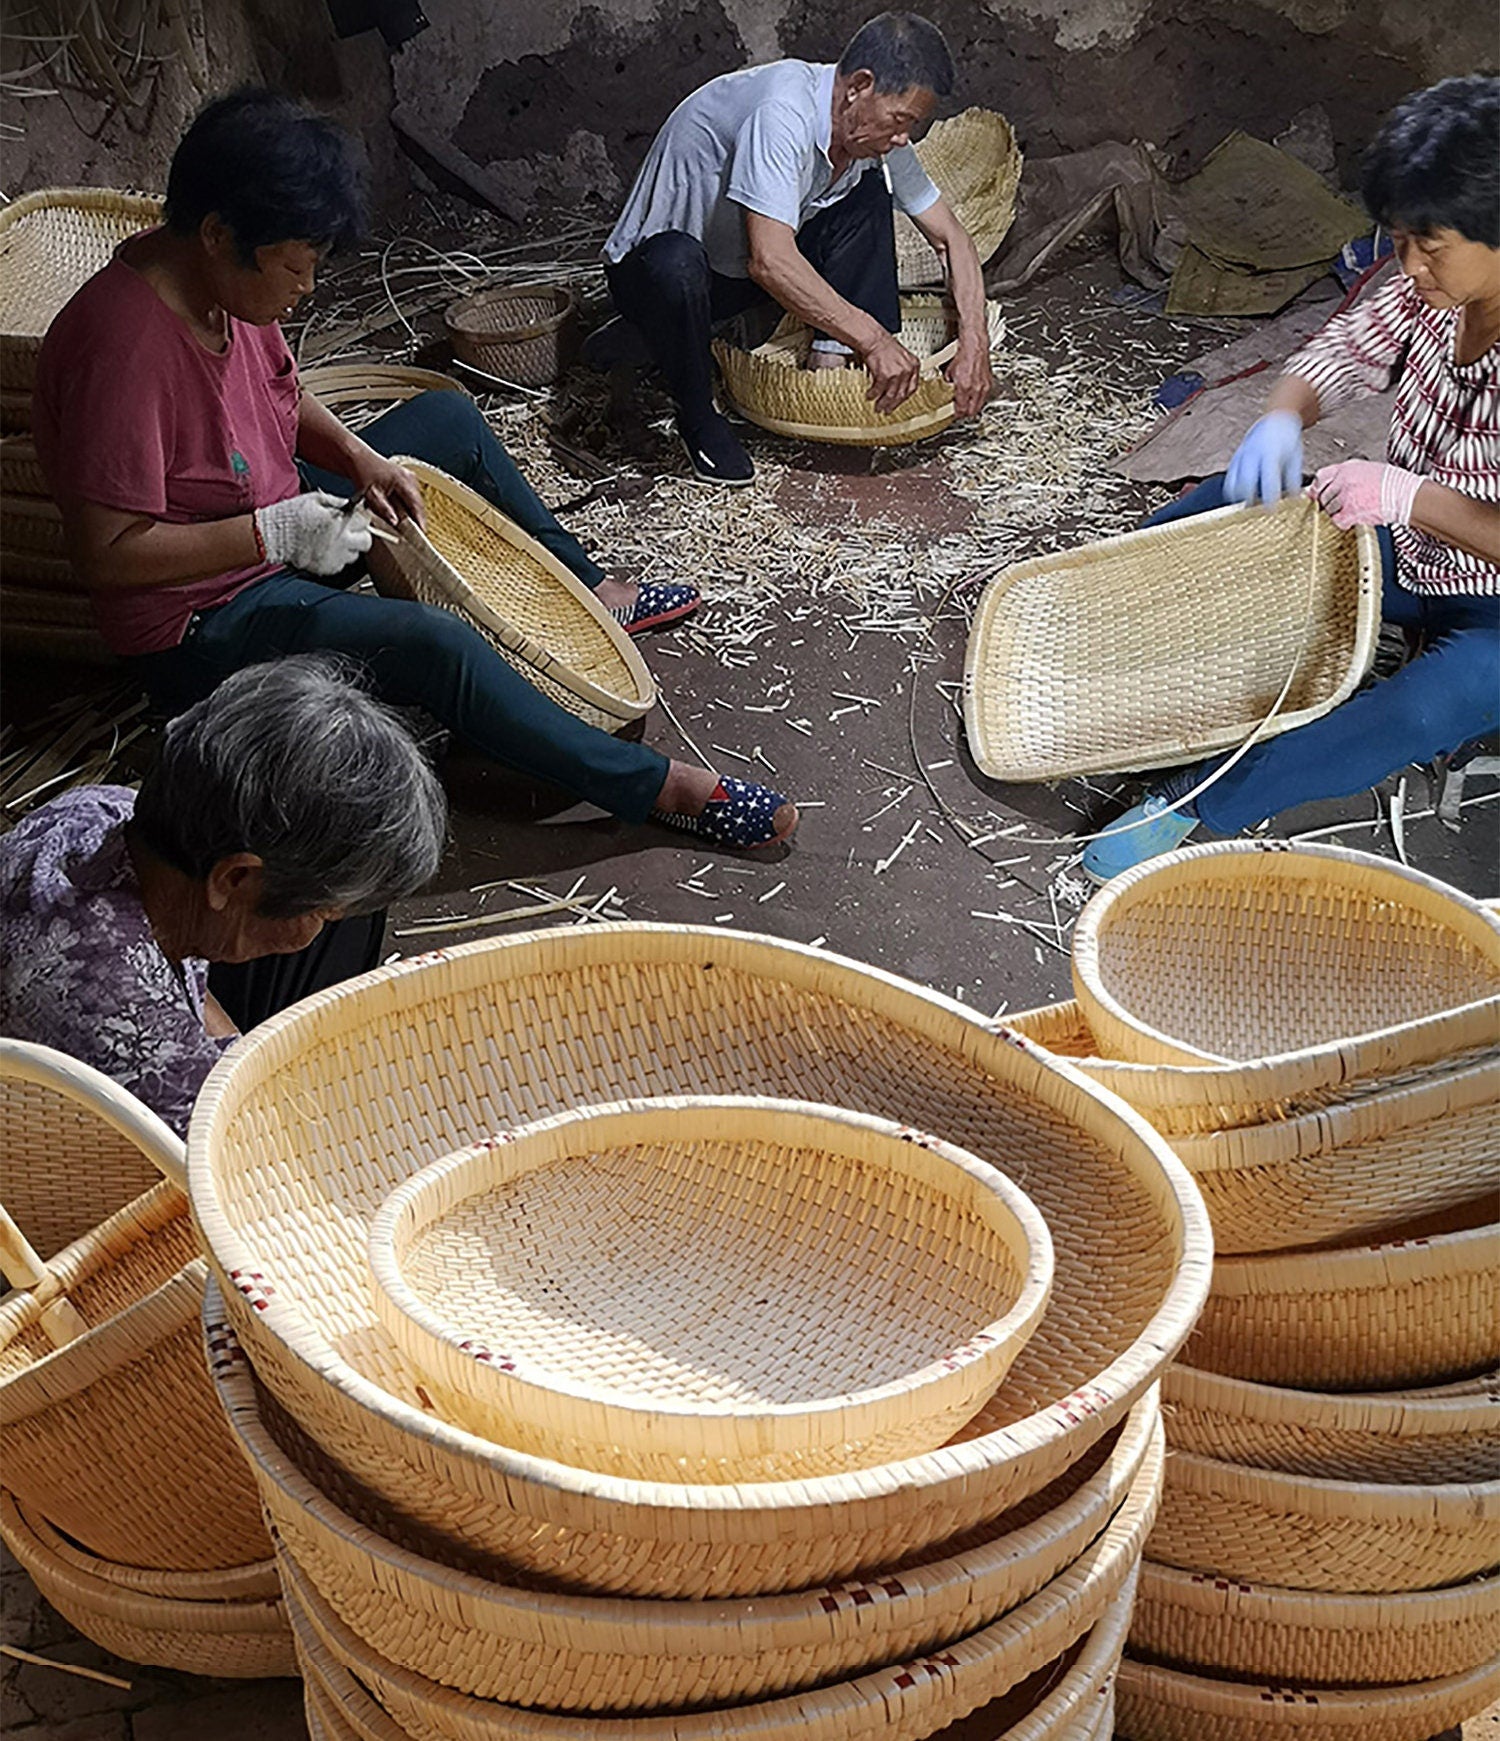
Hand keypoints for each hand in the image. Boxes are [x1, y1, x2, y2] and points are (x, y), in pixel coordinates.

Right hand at [254, 491, 372, 575]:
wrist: (272, 536)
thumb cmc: (290, 516)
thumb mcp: (314, 499)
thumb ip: (337, 502)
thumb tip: (353, 504)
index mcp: (338, 521)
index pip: (365, 520)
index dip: (360, 517)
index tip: (356, 517)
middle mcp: (340, 541)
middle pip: (367, 541)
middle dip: (361, 534)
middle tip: (351, 531)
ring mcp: (335, 557)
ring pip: (355, 555)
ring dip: (350, 547)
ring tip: (335, 540)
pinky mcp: (328, 568)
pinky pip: (342, 564)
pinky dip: (338, 557)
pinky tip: (326, 549)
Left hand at [350, 453, 424, 530]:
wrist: (358, 459)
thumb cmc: (363, 471)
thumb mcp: (371, 494)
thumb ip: (383, 509)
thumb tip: (395, 522)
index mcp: (404, 480)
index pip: (417, 505)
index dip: (420, 521)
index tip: (421, 534)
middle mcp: (410, 478)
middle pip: (417, 505)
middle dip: (413, 519)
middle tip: (408, 533)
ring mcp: (409, 479)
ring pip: (414, 502)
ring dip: (407, 513)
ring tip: (397, 519)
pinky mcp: (406, 481)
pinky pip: (409, 498)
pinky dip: (404, 506)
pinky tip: (394, 509)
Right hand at [861, 331, 922, 413]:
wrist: (874, 339)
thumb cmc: (885, 347)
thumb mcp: (902, 358)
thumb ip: (904, 372)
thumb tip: (899, 388)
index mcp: (914, 365)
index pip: (912, 388)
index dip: (904, 399)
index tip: (898, 403)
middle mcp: (907, 370)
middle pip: (901, 394)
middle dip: (893, 405)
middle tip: (886, 410)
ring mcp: (897, 373)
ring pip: (891, 395)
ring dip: (883, 403)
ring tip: (878, 407)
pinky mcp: (885, 375)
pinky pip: (879, 390)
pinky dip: (873, 395)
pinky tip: (870, 396)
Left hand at [945, 336, 993, 419]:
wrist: (975, 347)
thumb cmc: (964, 356)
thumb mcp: (950, 372)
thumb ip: (948, 384)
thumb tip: (947, 390)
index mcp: (964, 387)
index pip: (961, 410)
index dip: (956, 414)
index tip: (953, 414)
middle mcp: (976, 388)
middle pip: (971, 411)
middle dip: (965, 413)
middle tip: (959, 411)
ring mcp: (984, 386)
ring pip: (979, 405)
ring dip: (972, 407)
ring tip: (966, 403)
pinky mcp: (989, 383)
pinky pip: (984, 397)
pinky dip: (978, 399)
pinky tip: (973, 395)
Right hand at [1224, 410, 1303, 504]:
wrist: (1275, 421)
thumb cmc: (1287, 440)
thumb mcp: (1296, 458)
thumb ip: (1293, 478)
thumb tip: (1294, 497)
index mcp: (1270, 454)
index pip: (1268, 480)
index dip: (1268, 497)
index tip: (1271, 510)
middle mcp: (1253, 455)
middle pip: (1245, 483)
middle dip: (1250, 499)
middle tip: (1258, 509)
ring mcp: (1241, 457)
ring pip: (1233, 483)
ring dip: (1239, 497)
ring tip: (1249, 504)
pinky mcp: (1235, 459)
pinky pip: (1229, 479)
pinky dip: (1233, 490)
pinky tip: (1242, 496)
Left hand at [1308, 460, 1423, 529]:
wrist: (1405, 494)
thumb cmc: (1391, 482)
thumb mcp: (1366, 470)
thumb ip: (1345, 476)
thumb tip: (1329, 485)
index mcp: (1347, 468)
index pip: (1321, 477)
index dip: (1317, 487)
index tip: (1316, 494)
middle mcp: (1344, 481)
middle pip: (1323, 496)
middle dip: (1329, 502)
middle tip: (1342, 505)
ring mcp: (1345, 496)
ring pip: (1329, 509)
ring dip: (1338, 512)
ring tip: (1353, 509)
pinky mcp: (1350, 511)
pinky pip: (1337, 520)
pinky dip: (1343, 522)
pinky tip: (1353, 518)